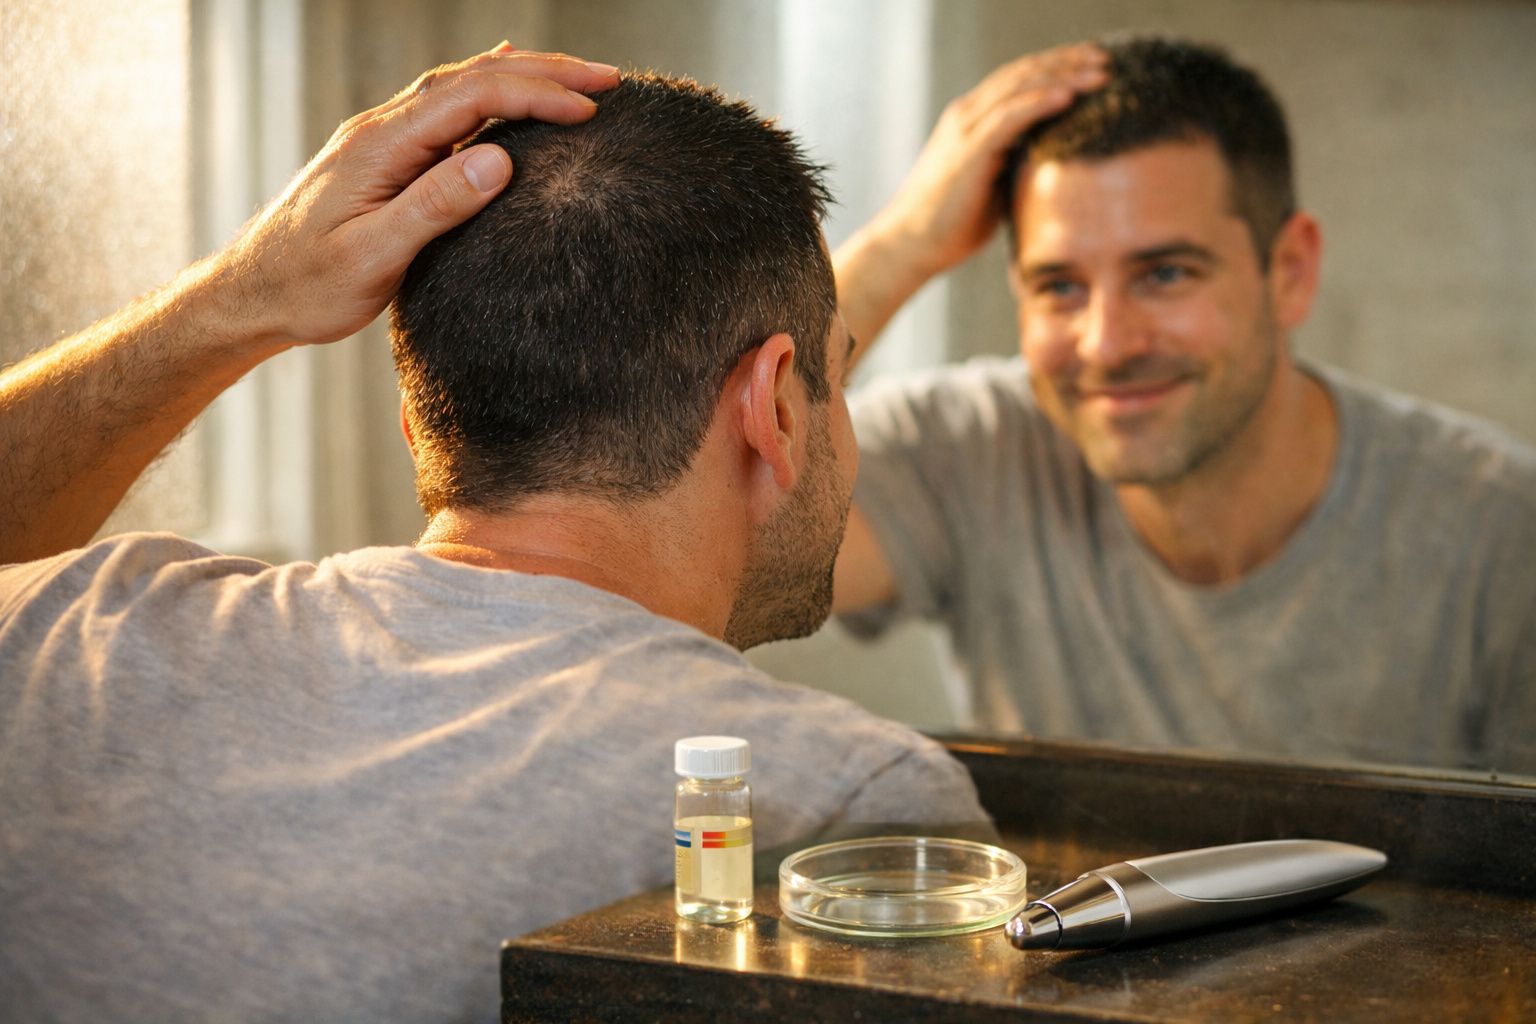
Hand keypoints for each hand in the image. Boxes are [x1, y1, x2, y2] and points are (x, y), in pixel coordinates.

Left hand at [215, 44, 619, 350]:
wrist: (248, 296)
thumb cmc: (306, 286)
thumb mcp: (372, 257)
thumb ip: (433, 206)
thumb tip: (499, 158)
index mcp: (382, 146)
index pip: (472, 98)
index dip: (535, 95)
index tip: (589, 109)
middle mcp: (381, 130)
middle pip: (472, 79)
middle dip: (544, 72)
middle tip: (609, 79)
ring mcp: (381, 141)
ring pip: (460, 88)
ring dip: (522, 78)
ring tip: (577, 80)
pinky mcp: (383, 159)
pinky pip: (444, 109)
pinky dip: (487, 90)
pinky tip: (503, 77)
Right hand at [873, 44, 1106, 278]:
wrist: (912, 245)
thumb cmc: (953, 224)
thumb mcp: (994, 185)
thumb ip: (1018, 165)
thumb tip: (1057, 166)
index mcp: (973, 121)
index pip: (1020, 80)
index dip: (1058, 68)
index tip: (1094, 67)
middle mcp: (968, 115)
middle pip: (1024, 72)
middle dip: (1068, 62)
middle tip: (1106, 58)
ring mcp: (966, 130)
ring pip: (1020, 87)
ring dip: (1063, 76)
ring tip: (1100, 73)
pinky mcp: (969, 151)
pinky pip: (1009, 115)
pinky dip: (1040, 102)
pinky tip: (1069, 96)